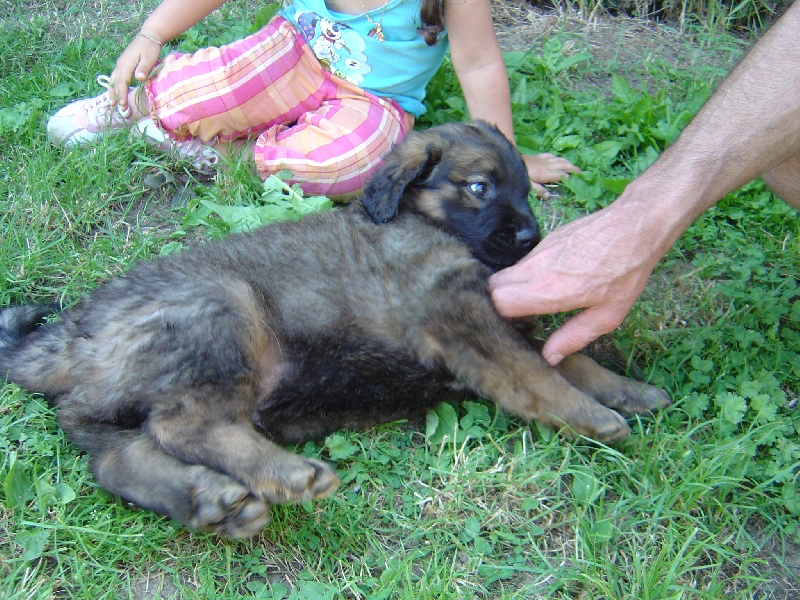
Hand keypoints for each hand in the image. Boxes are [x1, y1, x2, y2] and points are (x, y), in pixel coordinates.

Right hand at [108, 36, 162, 109]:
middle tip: (116, 107)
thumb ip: (144, 68)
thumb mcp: (149, 58)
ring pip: (113, 79)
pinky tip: (117, 90)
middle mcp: (120, 64)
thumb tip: (138, 78)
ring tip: (113, 101)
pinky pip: (116, 75)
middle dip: (114, 95)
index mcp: (126, 64)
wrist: (148, 35)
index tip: (123, 105)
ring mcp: (121, 63)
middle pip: (114, 82)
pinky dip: (115, 84)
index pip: (121, 82)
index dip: (121, 94)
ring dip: (112, 90)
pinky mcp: (123, 63)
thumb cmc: (150, 47)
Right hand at [488, 202, 660, 364]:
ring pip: (507, 272)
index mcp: (548, 290)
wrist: (636, 225)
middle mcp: (536, 268)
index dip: (501, 318)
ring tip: (536, 301)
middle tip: (518, 316)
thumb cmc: (626, 272)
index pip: (499, 303)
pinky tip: (552, 280)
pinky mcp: (546, 240)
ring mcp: (539, 251)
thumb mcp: (608, 315)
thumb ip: (574, 337)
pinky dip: (528, 274)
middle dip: (497, 302)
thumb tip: (548, 356)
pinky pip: (525, 261)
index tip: (516, 326)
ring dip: (513, 288)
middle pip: (493, 286)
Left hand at [522, 153, 580, 196]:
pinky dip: (557, 157)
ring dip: (568, 162)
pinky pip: (551, 155)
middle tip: (581, 172)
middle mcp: (547, 166)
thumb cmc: (519, 175)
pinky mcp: (539, 156)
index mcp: (545, 174)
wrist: (511, 160)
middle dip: (573, 168)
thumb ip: (538, 190)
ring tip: (574, 166)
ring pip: (559, 159)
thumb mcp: (527, 185)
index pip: (561, 175)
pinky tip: (558, 159)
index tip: (576, 180)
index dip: (569, 177)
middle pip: (564, 165)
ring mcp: (544, 159)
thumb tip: (549, 195)